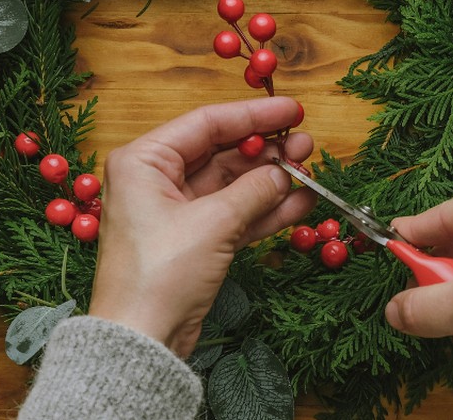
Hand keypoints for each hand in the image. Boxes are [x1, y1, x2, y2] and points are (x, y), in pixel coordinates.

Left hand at [89, 97, 315, 356]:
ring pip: (232, 185)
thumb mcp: (212, 224)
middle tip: (306, 145)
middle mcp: (156, 180)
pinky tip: (299, 203)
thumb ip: (253, 190)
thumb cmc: (159, 275)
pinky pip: (234, 215)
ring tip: (310, 172)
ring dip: (270, 180)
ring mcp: (176, 212)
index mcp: (143, 161)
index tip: (293, 111)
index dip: (253, 115)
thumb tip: (284, 171)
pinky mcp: (193, 241)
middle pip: (221, 152)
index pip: (206, 123)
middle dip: (265, 150)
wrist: (142, 341)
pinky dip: (265, 210)